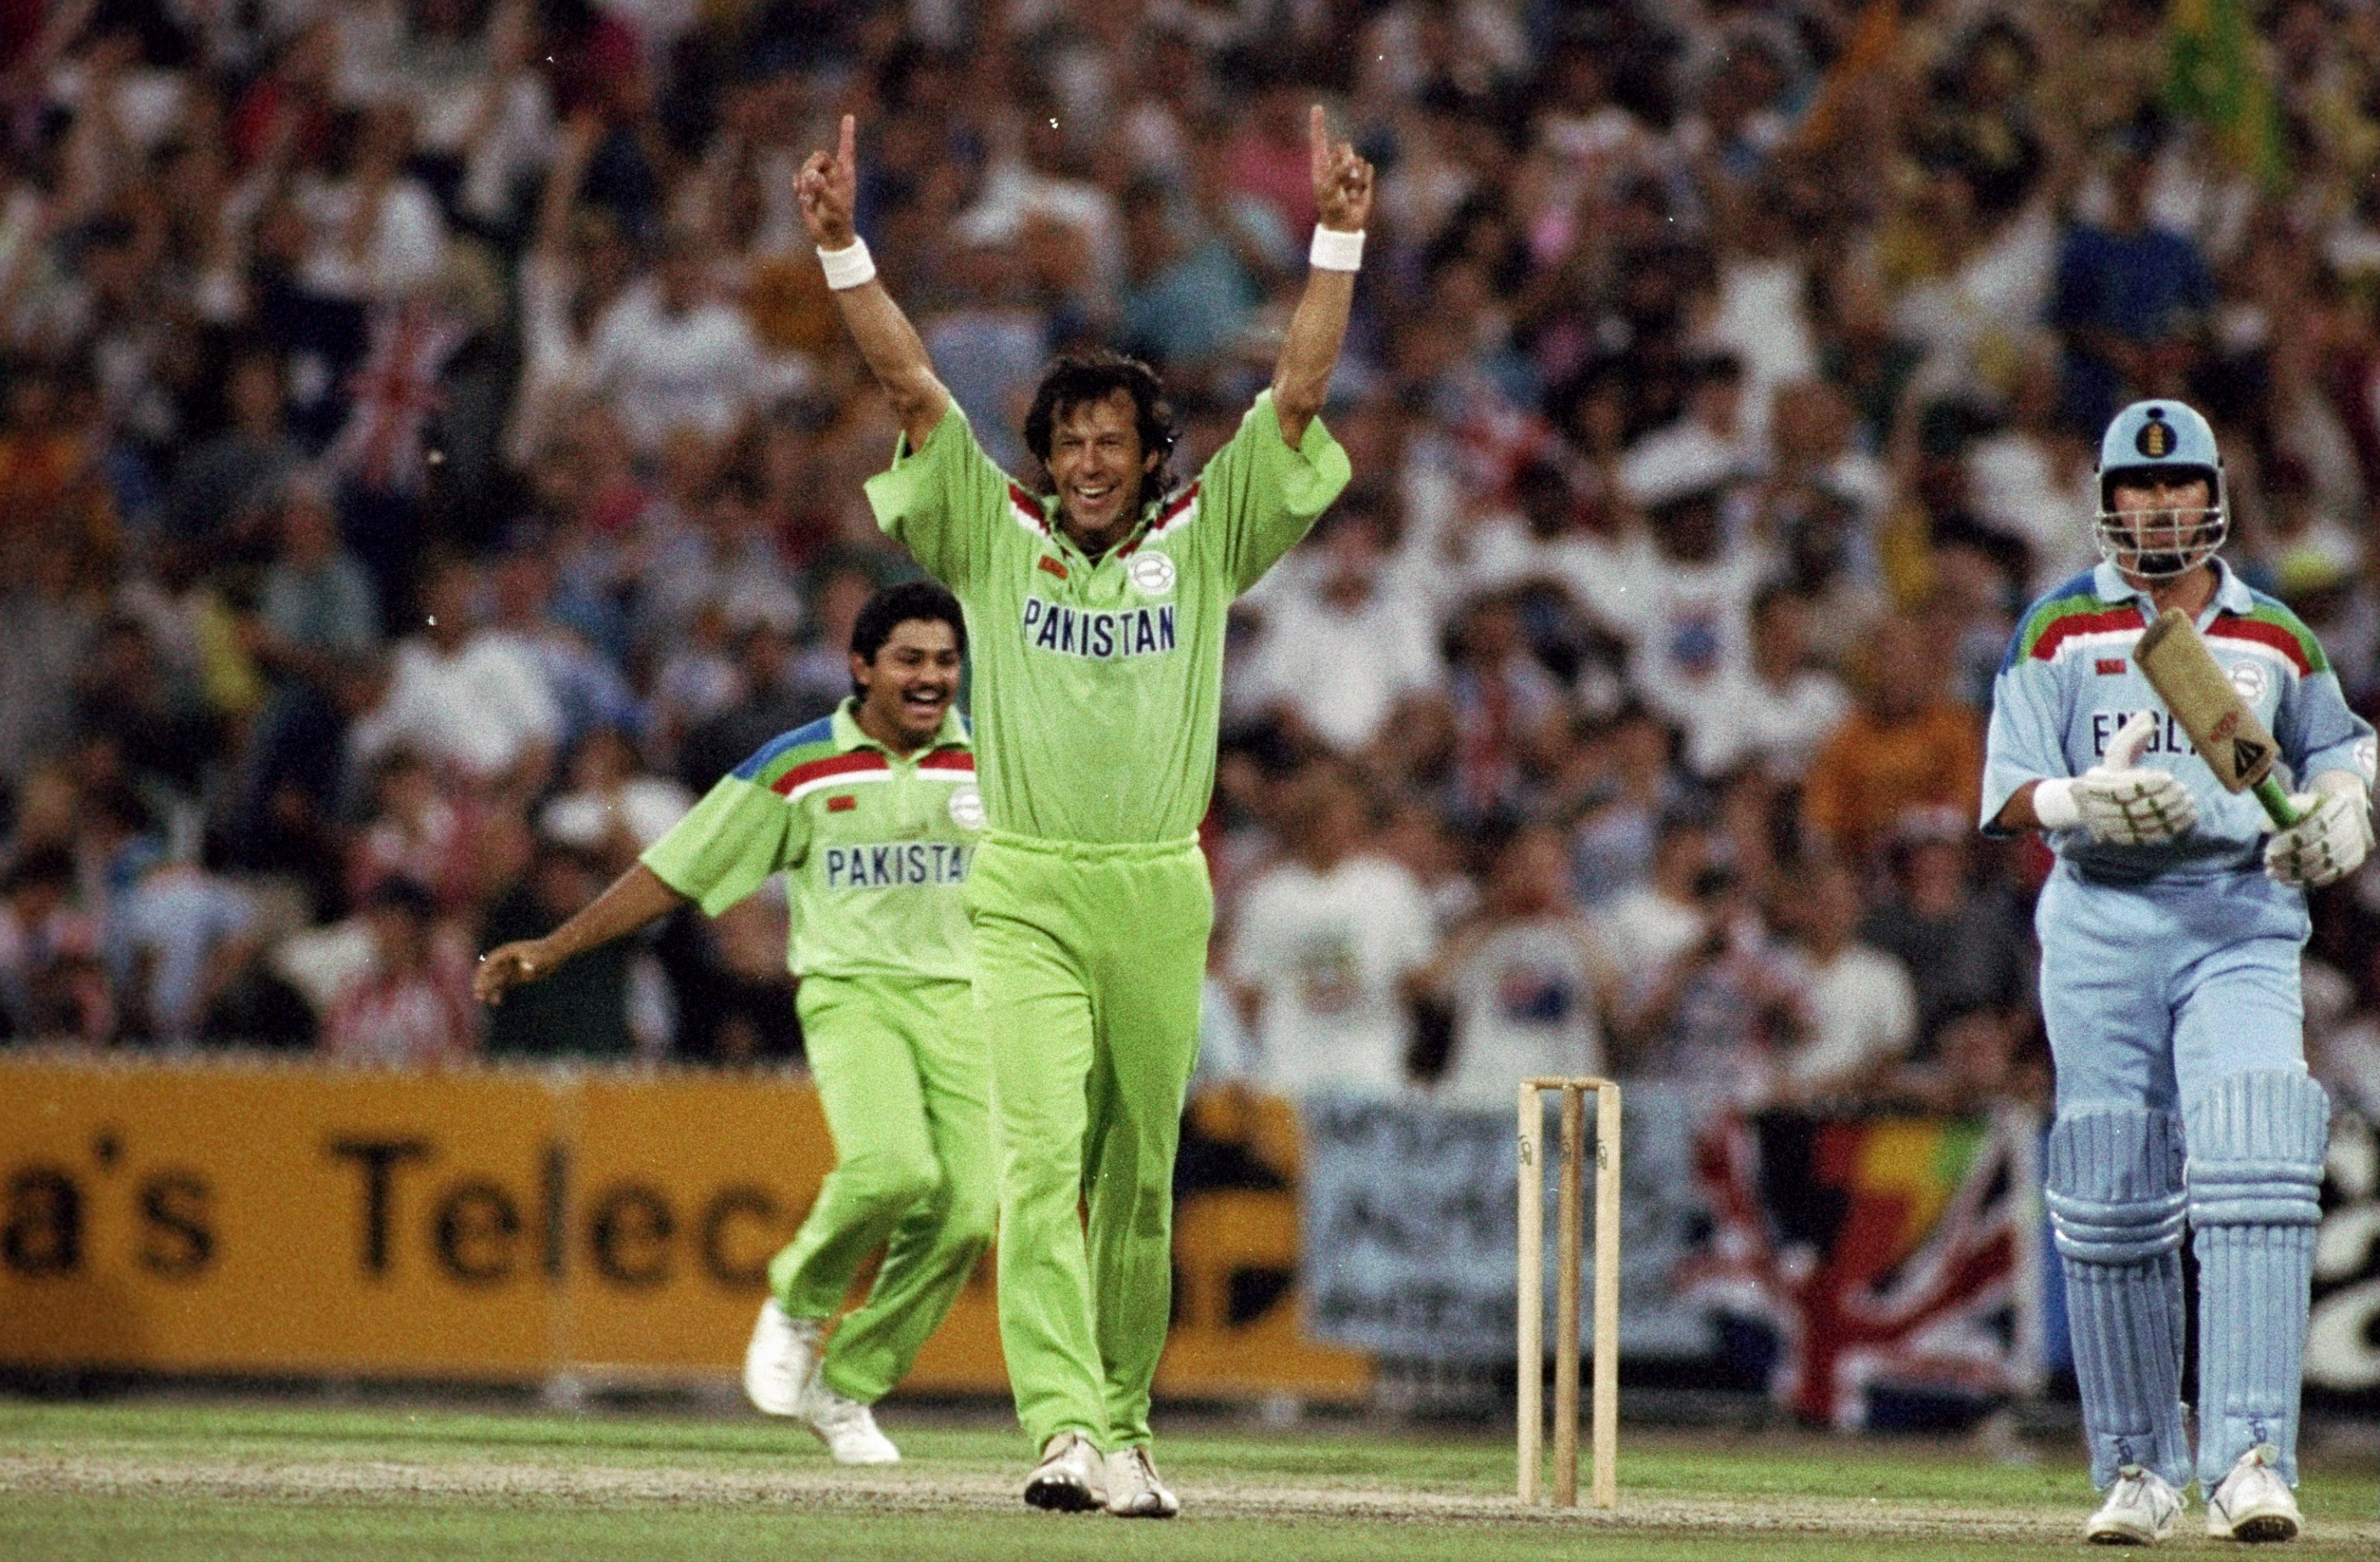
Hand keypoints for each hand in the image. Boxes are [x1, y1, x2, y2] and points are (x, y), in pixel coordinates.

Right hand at [473, 939, 552, 1004]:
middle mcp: (505, 960)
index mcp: (506, 953)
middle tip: (478, 995)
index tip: (480, 983)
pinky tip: (496, 1002)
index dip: (484, 973)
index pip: (490, 963)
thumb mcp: (538, 958)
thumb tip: (527, 969)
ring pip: (495, 980)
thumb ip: (531, 963)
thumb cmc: (545, 953)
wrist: (554, 952)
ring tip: (481, 999)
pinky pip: (503, 985)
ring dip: (487, 989)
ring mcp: (510, 968)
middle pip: (489, 972)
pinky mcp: (515, 976)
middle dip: (482, 983)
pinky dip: (498, 992)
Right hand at [797, 112, 858, 248]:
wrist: (830, 237)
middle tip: (811, 185)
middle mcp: (833, 174)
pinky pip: (798, 180)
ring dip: (805, 184)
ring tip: (810, 202)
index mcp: (845, 175)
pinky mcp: (808, 189)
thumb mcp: (832, 206)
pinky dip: (799, 188)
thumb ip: (822, 189)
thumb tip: (810, 175)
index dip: (846, 133)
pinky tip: (804, 201)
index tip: (849, 116)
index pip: (846, 150)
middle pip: (818, 156)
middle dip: (811, 167)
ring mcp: (820, 181)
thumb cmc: (838, 222)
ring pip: (806, 168)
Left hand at [1310, 105, 1373, 232]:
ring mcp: (1350, 168)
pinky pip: (1368, 169)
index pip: (1319, 139)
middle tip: (1342, 183)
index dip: (1318, 123)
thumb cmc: (1331, 206)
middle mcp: (1335, 162)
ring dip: (1354, 178)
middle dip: (1345, 164)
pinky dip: (1364, 182)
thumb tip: (1353, 160)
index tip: (1317, 106)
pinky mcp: (1363, 175)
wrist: (1345, 222)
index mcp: (1321, 164)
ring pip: (1357, 160)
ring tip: (1348, 192)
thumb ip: (1338, 172)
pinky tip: (1357, 193)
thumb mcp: (1329, 189)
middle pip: (1344, 148)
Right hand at [2069, 710, 2197, 844]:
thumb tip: (2149, 716)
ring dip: (2169, 814)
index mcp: (2095, 783)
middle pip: (2134, 806)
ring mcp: (2109, 824)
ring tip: (2189, 803)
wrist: (2083, 804)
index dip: (2147, 784)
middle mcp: (2098, 806)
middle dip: (2162, 799)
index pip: (2123, 786)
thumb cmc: (2107, 772)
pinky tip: (2187, 818)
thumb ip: (2131, 735)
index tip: (2169, 777)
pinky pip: (2148, 836)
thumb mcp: (2115, 752)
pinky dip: (2169, 828)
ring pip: (2142, 823)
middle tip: (2184, 791)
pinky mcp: (2122, 837)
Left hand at [2266, 779, 2374, 888]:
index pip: (2311, 830)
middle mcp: (2349, 827)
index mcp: (2336, 808)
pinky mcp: (2352, 861)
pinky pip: (2328, 876)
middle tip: (2267, 862)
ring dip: (2292, 873)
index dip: (2289, 843)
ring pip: (2321, 866)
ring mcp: (2353, 846)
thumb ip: (2281, 811)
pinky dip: (2304, 881)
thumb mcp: (2298, 802)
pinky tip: (2285, 880)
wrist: (2340, 814)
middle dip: (2288, 860)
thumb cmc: (2312, 808)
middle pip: (2316, 851)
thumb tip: (2264, 828)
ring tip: (2271, 872)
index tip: (2268, 851)